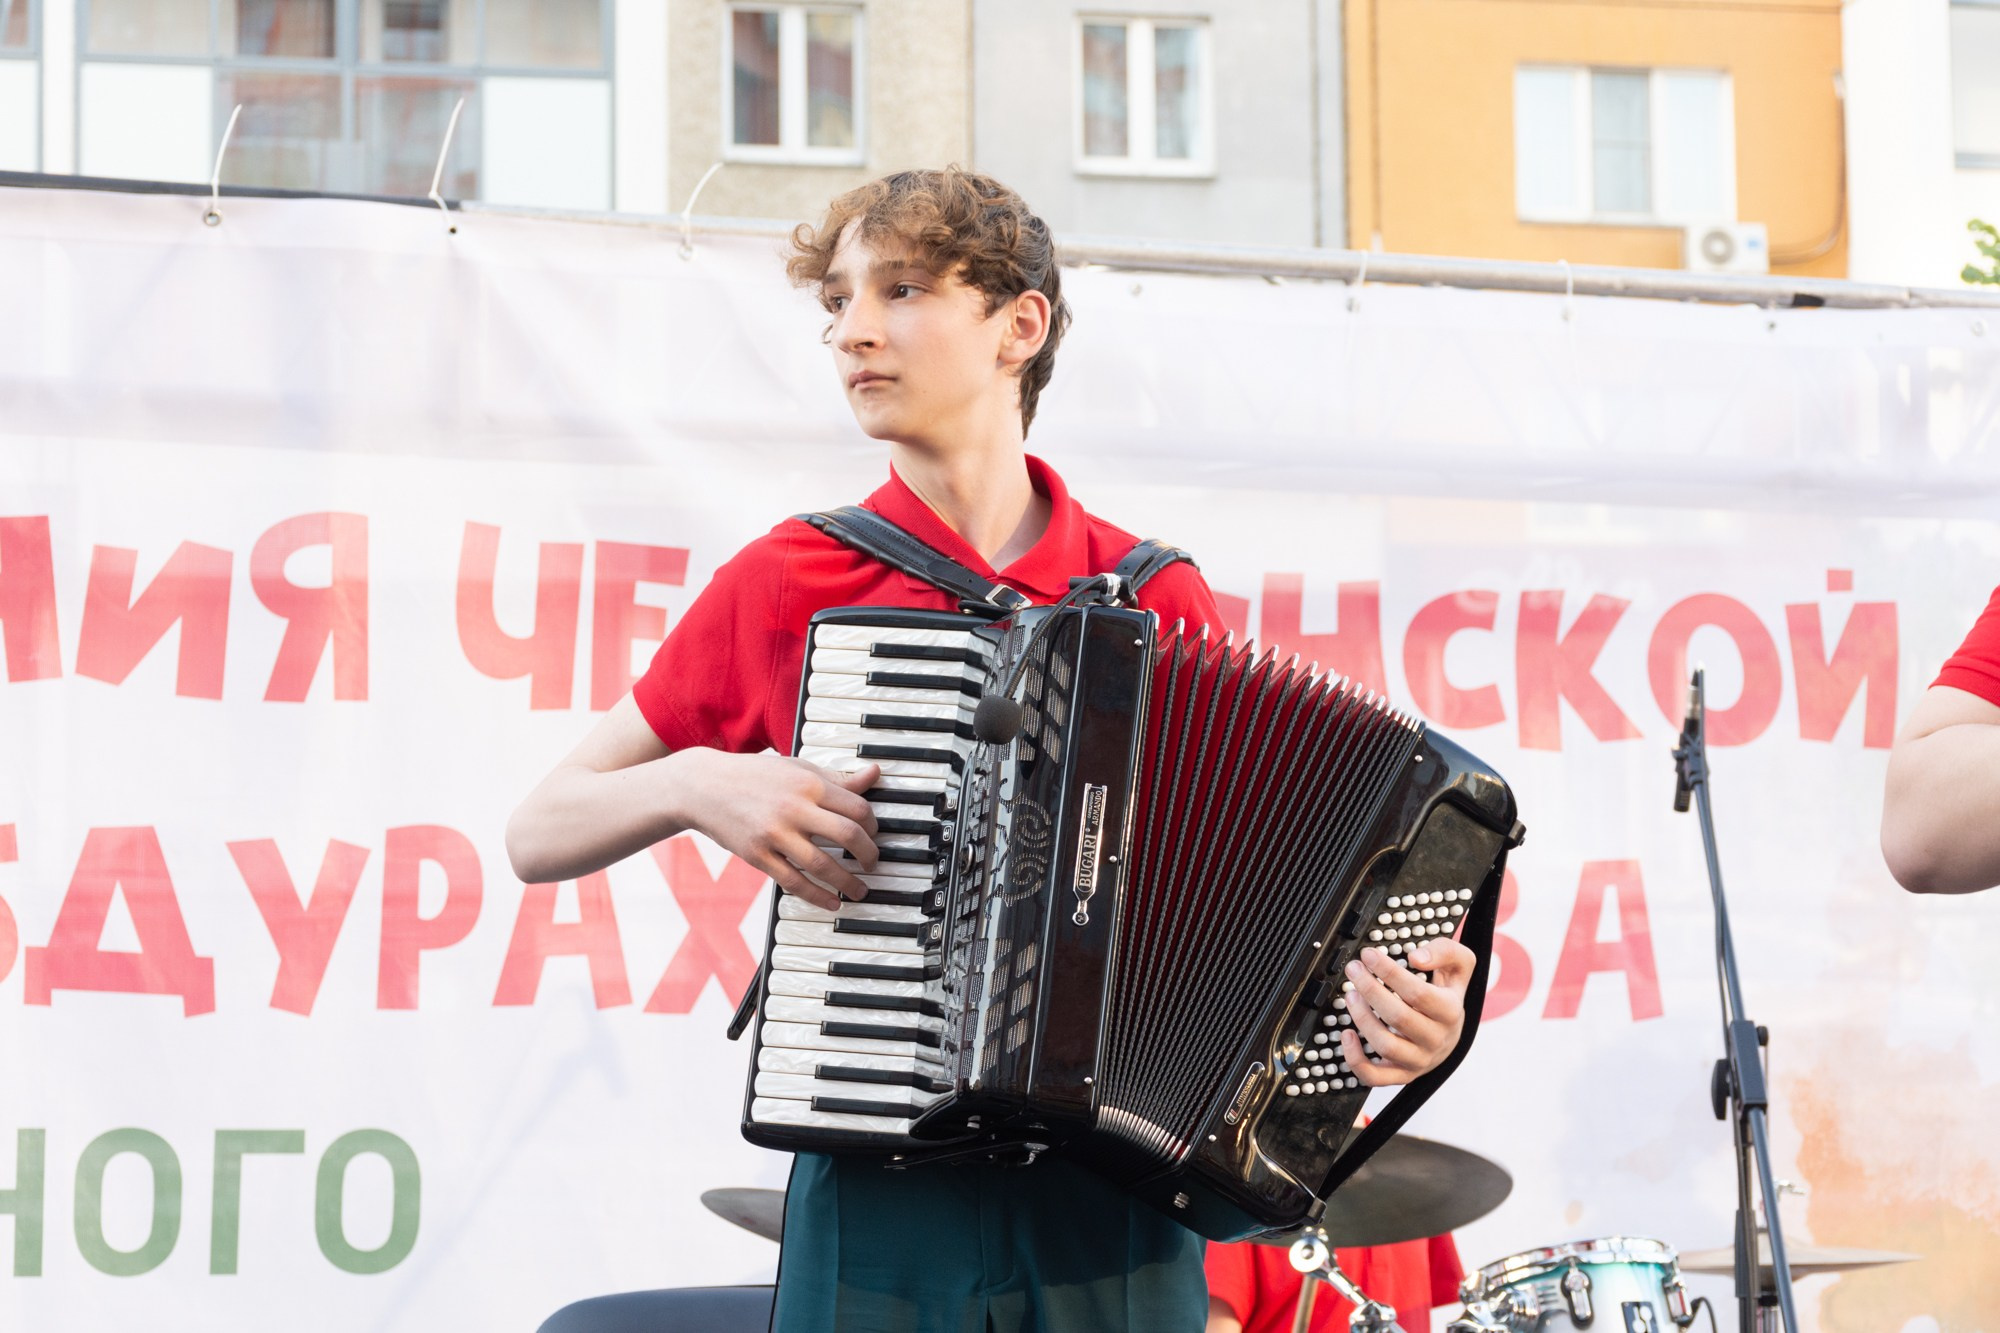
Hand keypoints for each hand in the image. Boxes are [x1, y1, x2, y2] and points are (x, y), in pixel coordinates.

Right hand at [677, 751, 880, 910]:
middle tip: (873, 863)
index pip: (857, 808)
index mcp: (809, 783)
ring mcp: (774, 834)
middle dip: (869, 854)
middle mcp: (794, 808)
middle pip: (848, 835)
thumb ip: (837, 778)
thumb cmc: (755, 775)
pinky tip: (832, 902)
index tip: (874, 834)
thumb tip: (874, 774)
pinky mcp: (757, 856)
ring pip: (823, 864)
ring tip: (860, 890)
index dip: (874, 825)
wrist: (703, 786)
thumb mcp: (797, 769)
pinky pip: (793, 882)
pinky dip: (817, 896)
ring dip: (848, 882)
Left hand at [1338, 940, 1474, 1085]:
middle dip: (1370, 989)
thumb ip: (1445, 951)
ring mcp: (1419, 1061)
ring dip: (1362, 1018)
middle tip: (1354, 970)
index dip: (1389, 971)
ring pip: (1386, 1046)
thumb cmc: (1447, 996)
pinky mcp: (1402, 1076)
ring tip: (1350, 995)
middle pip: (1398, 1017)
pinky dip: (1355, 1059)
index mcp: (1450, 1012)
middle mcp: (1436, 1039)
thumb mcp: (1458, 966)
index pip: (1417, 992)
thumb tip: (1416, 957)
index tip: (1369, 955)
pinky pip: (1375, 1077)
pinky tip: (1346, 1034)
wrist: (1451, 1033)